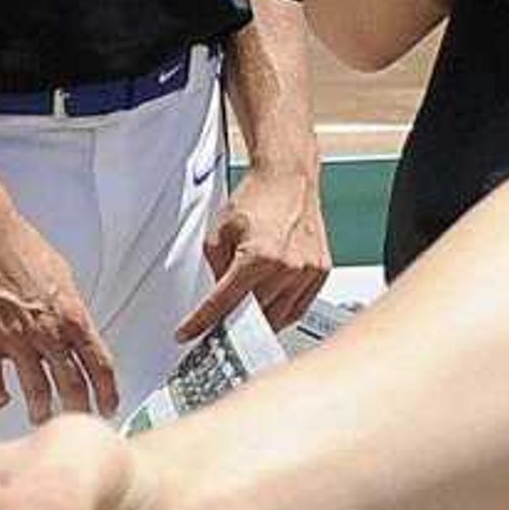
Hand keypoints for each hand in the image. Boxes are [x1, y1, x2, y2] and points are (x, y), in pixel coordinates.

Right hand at [0, 173, 115, 421]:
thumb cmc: (20, 246)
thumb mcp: (62, 276)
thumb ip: (69, 308)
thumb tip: (77, 328)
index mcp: (73, 315)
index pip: (101, 363)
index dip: (108, 391)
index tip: (110, 406)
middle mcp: (49, 332)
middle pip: (73, 384)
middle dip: (78, 408)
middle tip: (77, 420)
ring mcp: (16, 339)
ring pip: (36, 389)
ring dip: (40, 409)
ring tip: (39, 416)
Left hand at [178, 159, 330, 342]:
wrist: (289, 176)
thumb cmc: (258, 196)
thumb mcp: (220, 232)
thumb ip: (216, 268)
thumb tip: (219, 295)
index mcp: (257, 256)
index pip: (223, 302)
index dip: (201, 322)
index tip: (188, 333)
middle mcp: (286, 267)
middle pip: (252, 315)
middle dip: (231, 323)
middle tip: (217, 325)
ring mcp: (306, 271)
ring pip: (278, 317)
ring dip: (258, 322)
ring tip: (243, 318)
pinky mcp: (320, 270)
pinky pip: (299, 307)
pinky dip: (282, 314)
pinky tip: (269, 310)